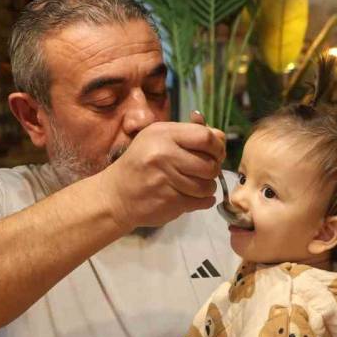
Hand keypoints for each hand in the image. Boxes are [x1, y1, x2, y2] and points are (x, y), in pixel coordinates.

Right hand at [97, 121, 225, 230]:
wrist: (116, 195)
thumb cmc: (140, 164)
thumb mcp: (157, 139)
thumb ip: (188, 135)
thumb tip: (220, 137)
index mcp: (163, 134)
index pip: (206, 137)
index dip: (217, 147)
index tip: (215, 154)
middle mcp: (163, 154)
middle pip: (210, 164)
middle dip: (212, 170)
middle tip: (203, 173)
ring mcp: (166, 180)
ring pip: (208, 185)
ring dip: (207, 188)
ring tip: (194, 186)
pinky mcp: (170, 202)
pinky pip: (202, 202)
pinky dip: (203, 201)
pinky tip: (192, 197)